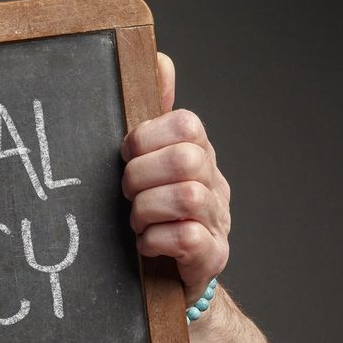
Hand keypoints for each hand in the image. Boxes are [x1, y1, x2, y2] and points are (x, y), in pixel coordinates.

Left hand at [121, 53, 231, 303]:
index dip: (145, 138)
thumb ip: (153, 118)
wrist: (169, 282)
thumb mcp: (148, 166)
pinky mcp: (212, 257)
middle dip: (141, 176)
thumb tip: (161, 60)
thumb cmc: (153, 217)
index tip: (125, 156)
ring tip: (135, 222)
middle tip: (126, 194)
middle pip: (187, 158)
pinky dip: (157, 240)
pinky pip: (188, 239)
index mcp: (198, 154)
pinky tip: (145, 245)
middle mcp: (214, 183)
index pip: (185, 124)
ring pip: (188, 198)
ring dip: (147, 210)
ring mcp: (217, 221)